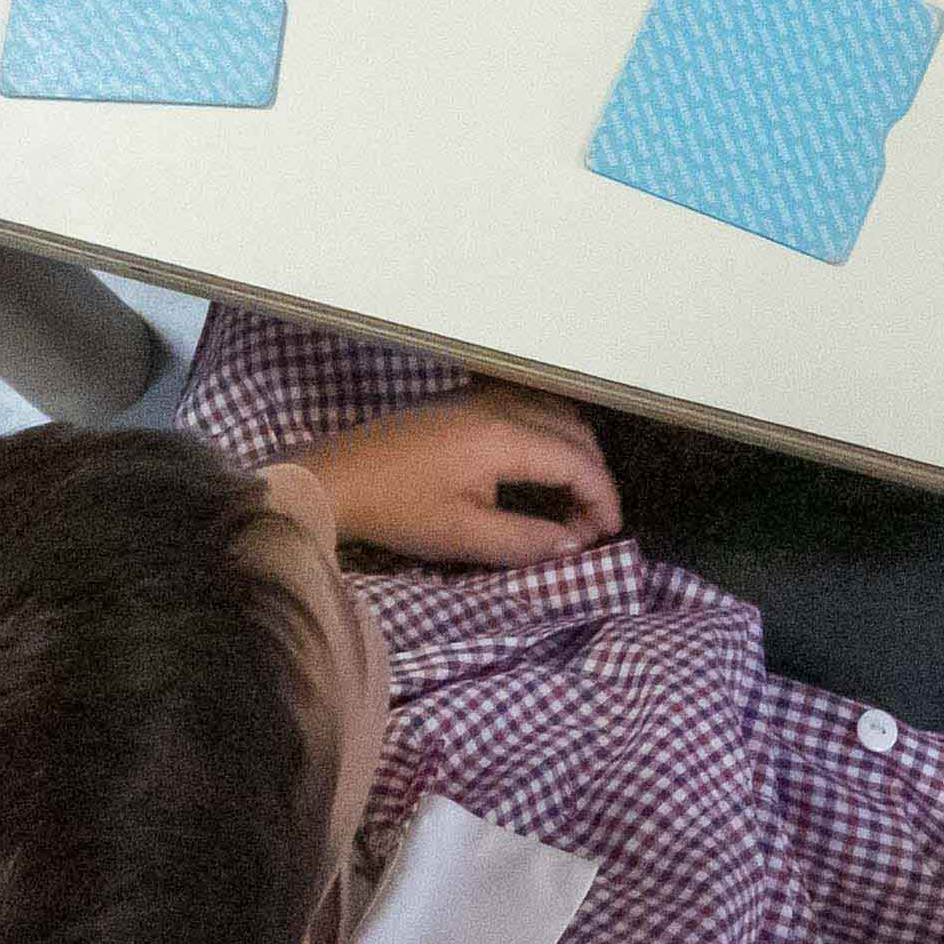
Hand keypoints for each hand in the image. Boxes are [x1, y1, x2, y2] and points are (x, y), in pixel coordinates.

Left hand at [290, 383, 619, 566]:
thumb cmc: (396, 510)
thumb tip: (573, 545)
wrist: (335, 478)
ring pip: (555, 415)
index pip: (577, 461)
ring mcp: (483, 398)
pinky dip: (550, 437)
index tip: (608, 534)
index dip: (602, 498)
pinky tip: (540, 468)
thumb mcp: (461, 536)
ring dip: (574, 454)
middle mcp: (501, 406)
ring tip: (571, 500)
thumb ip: (524, 540)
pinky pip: (530, 408)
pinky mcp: (465, 402)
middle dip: (593, 478)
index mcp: (504, 437)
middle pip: (574, 433)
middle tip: (590, 525)